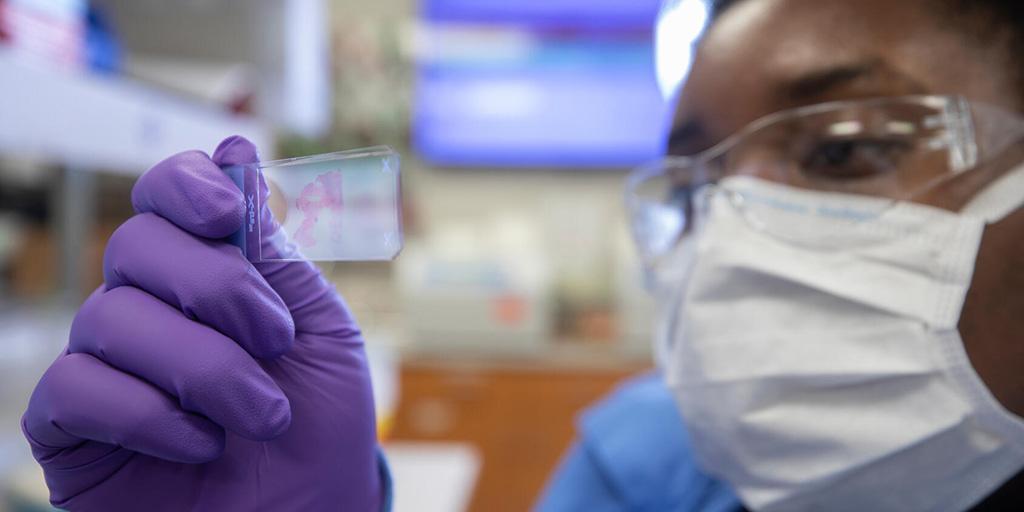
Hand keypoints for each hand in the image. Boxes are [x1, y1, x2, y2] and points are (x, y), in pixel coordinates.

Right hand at [22, 136, 383, 510]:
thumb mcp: (321, 332)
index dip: (184, 187)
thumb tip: (234, 147)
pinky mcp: (72, 431)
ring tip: (263, 416)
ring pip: (110, 316)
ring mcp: (107, 369)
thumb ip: (274, 252)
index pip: (165, 199)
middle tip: (276, 338)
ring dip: (204, 366)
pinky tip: (201, 445)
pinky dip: (148, 414)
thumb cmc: (320, 432)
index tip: (225, 214)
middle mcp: (150, 311)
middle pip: (136, 246)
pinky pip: (74, 389)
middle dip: (216, 287)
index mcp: (209, 279)